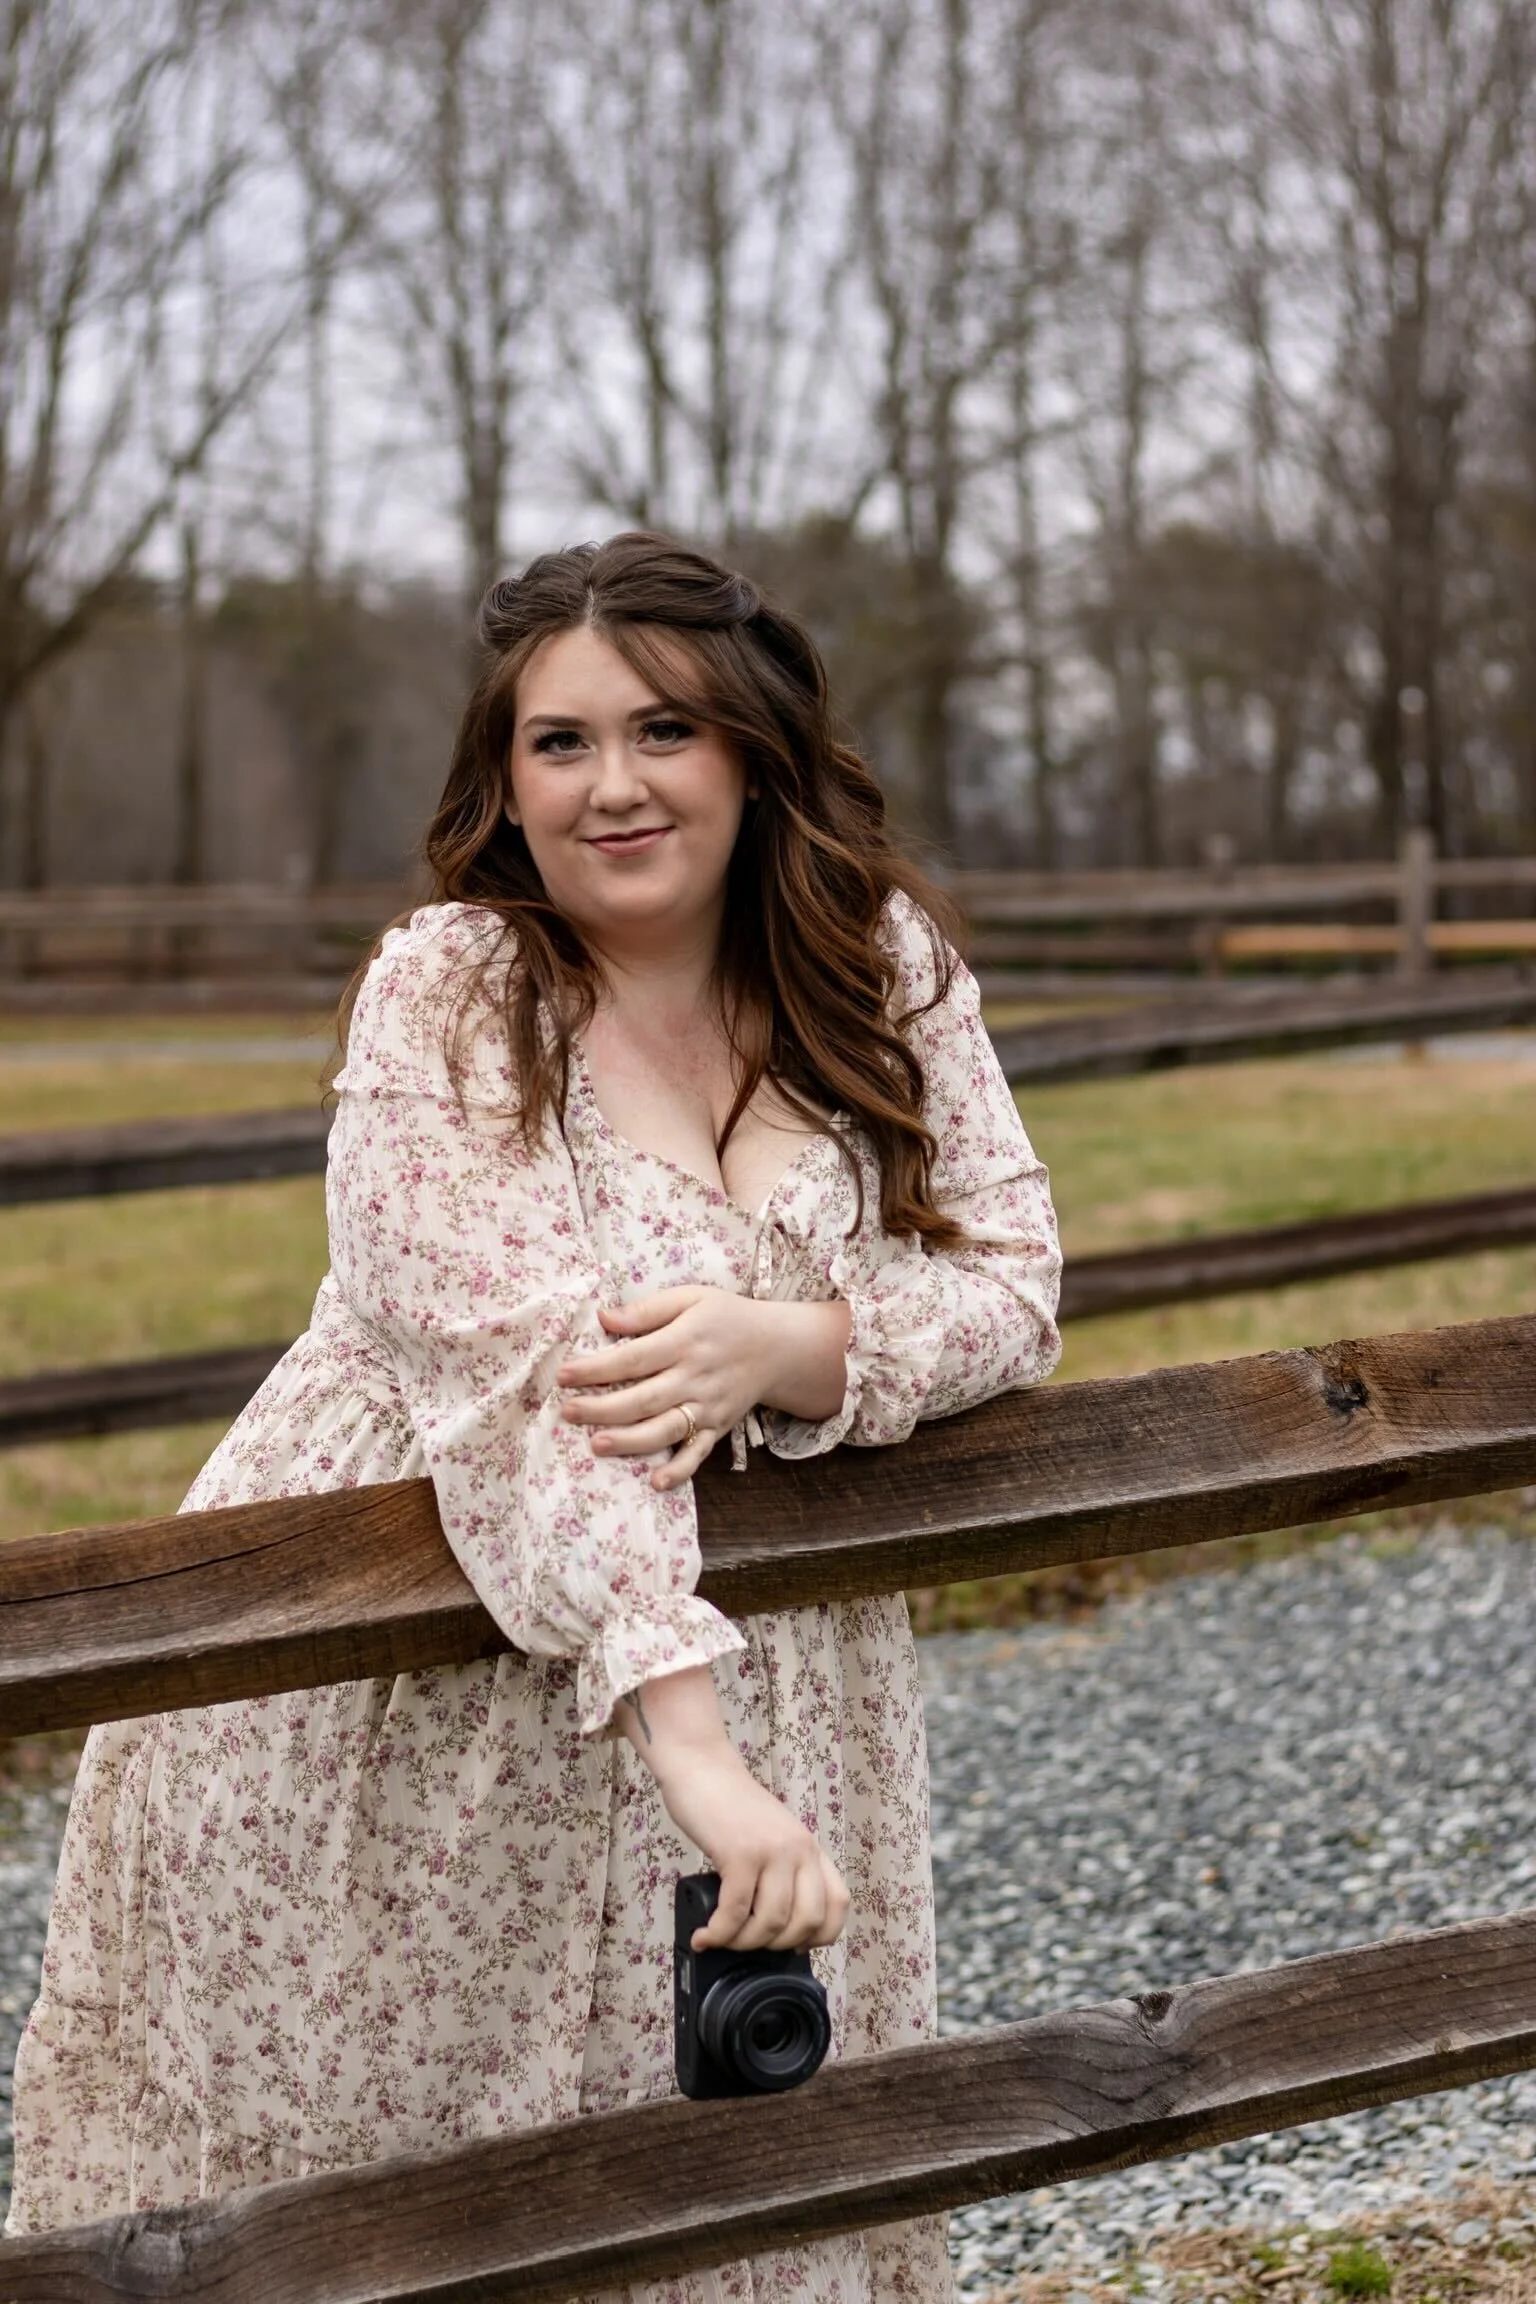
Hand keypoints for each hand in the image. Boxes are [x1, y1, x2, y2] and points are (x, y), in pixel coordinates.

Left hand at [558, 1287, 850, 1489]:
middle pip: (643, 1398)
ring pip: (666, 1429)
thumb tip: (603, 1318)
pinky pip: (698, 1454)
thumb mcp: (690, 1298)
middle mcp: (694, 1377)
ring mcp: (707, 1407)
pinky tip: (655, 1482)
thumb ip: (646, 1310)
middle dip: (602, 1408)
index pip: (633, 1358)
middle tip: (567, 1413)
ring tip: (596, 1445)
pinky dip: (679, 1470)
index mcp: (684, 1341)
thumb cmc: (726, 1317)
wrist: (778, 1347)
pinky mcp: (718, 1427)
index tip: (563, 1375)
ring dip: (630, 1441)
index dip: (596, 1369)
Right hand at [655, 1742, 848, 1952]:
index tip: (794, 1946)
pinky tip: (705, 1935)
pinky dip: (719, 1933)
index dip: (821, 1935)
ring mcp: (771, 1851)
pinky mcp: (740, 1854)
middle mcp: (799, 1848)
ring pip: (772, 1923)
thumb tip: (776, 1924)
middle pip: (807, 1921)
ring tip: (721, 1938)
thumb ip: (782, 1869)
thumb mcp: (771, 1835)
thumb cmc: (728, 1806)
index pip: (839, 1902)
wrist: (700, 1767)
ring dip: (743, 1943)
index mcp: (809, 1846)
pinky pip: (735, 1912)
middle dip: (777, 1945)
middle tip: (750, 1943)